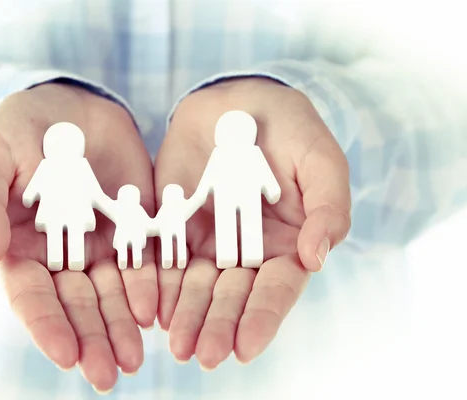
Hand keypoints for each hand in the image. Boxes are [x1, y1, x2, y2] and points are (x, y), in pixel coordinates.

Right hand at [0, 83, 155, 391]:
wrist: (70, 104)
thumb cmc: (19, 128)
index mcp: (22, 247)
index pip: (32, 296)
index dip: (47, 325)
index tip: (65, 355)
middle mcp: (62, 256)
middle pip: (77, 305)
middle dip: (92, 339)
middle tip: (110, 374)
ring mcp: (100, 244)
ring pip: (112, 294)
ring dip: (122, 327)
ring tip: (136, 358)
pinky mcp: (134, 228)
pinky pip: (144, 263)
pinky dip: (151, 287)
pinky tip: (158, 311)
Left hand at [155, 77, 350, 368]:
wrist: (239, 99)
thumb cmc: (290, 129)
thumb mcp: (321, 161)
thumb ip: (328, 208)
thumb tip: (318, 257)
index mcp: (287, 245)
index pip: (276, 290)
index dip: (263, 318)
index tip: (245, 348)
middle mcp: (247, 253)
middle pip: (232, 297)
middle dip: (218, 326)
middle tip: (204, 356)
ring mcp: (209, 241)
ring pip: (196, 287)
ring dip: (187, 316)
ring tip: (176, 344)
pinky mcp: (175, 225)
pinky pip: (165, 258)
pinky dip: (159, 283)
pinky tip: (151, 306)